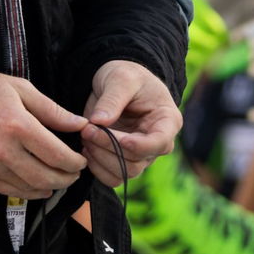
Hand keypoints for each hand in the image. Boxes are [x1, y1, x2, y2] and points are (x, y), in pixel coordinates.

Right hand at [0, 71, 87, 198]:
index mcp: (17, 126)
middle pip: (45, 176)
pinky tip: (40, 187)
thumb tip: (80, 124)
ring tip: (60, 180)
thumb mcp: (23, 90)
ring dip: (50, 187)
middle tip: (75, 174)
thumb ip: (53, 110)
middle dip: (66, 178)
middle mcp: (3, 151)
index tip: (82, 160)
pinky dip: (29, 191)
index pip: (56, 154)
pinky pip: (10, 191)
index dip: (74, 162)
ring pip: (29, 188)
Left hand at [80, 60, 181, 185]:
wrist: (116, 83)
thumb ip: (113, 98)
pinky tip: (87, 148)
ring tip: (86, 136)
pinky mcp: (124, 161)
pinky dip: (97, 167)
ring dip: (100, 158)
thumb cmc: (126, 75)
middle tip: (88, 129)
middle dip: (109, 147)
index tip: (117, 137)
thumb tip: (100, 121)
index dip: (137, 145)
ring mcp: (141, 155)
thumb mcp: (121, 78)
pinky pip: (112, 178)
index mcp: (168, 120)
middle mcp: (158, 143)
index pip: (159, 143)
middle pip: (136, 161)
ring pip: (123, 173)